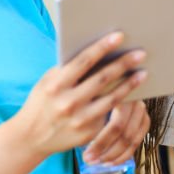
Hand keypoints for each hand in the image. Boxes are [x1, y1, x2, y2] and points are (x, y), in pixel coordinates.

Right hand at [18, 32, 146, 159]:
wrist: (30, 137)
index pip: (84, 61)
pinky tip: (132, 93)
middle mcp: (68, 102)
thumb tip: (98, 51)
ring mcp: (79, 120)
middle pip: (103, 79)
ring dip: (130, 85)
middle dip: (124, 64)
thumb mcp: (48, 81)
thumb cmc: (42, 101)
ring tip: (143, 73)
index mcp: (56, 84)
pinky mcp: (88, 132)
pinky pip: (108, 114)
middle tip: (141, 54)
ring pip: (112, 98)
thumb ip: (68, 69)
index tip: (120, 36)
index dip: (103, 47)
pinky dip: (122, 102)